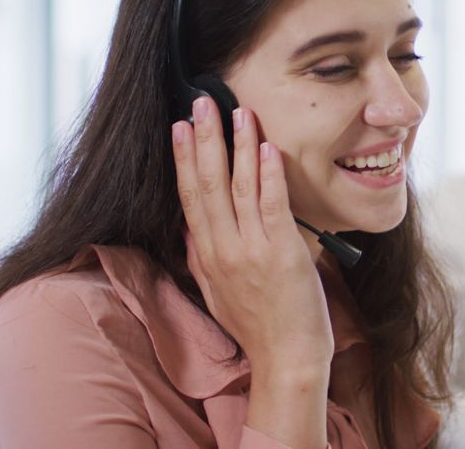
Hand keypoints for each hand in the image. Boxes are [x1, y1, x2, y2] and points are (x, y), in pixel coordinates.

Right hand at [173, 97, 331, 446]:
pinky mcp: (282, 253)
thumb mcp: (217, 292)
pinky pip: (272, 205)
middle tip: (199, 103)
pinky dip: (267, 174)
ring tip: (235, 111)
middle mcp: (224, 249)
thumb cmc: (259, 327)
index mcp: (208, 256)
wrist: (286, 360)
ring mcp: (251, 251)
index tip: (178, 128)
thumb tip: (192, 228)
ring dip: (236, 146)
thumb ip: (203, 258)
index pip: (190, 198)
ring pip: (238, 188)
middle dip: (203, 140)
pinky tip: (264, 147)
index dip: (183, 160)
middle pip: (208, 185)